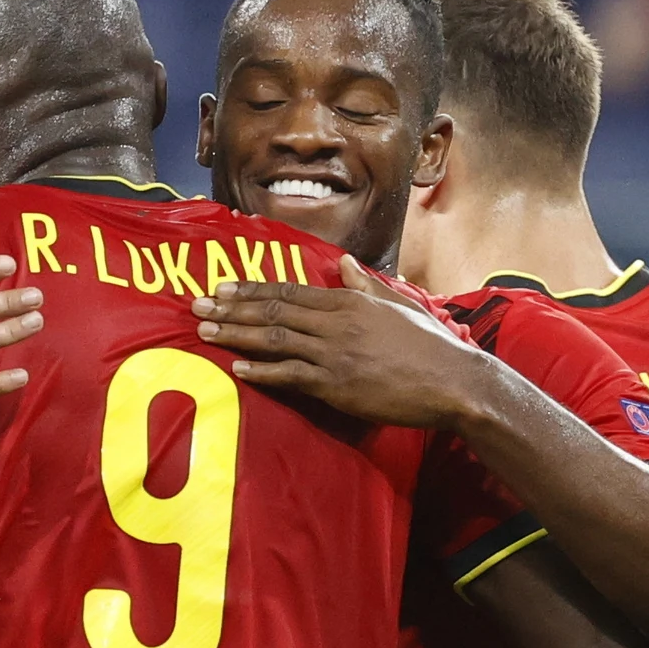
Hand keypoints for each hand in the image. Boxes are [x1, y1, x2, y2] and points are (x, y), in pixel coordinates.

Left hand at [191, 254, 492, 429]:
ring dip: (235, 335)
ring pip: (274, 340)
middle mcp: (335, 323)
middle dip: (230, 308)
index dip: (251, 290)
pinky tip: (237, 368)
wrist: (453, 382)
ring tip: (204, 332)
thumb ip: (364, 284)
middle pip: (273, 312)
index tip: (221, 287)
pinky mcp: (336, 385)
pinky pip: (290, 375)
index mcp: (348, 301)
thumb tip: (343, 262)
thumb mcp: (397, 304)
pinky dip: (262, 371)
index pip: (288, 291)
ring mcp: (334, 354)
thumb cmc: (429, 345)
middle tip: (195, 306)